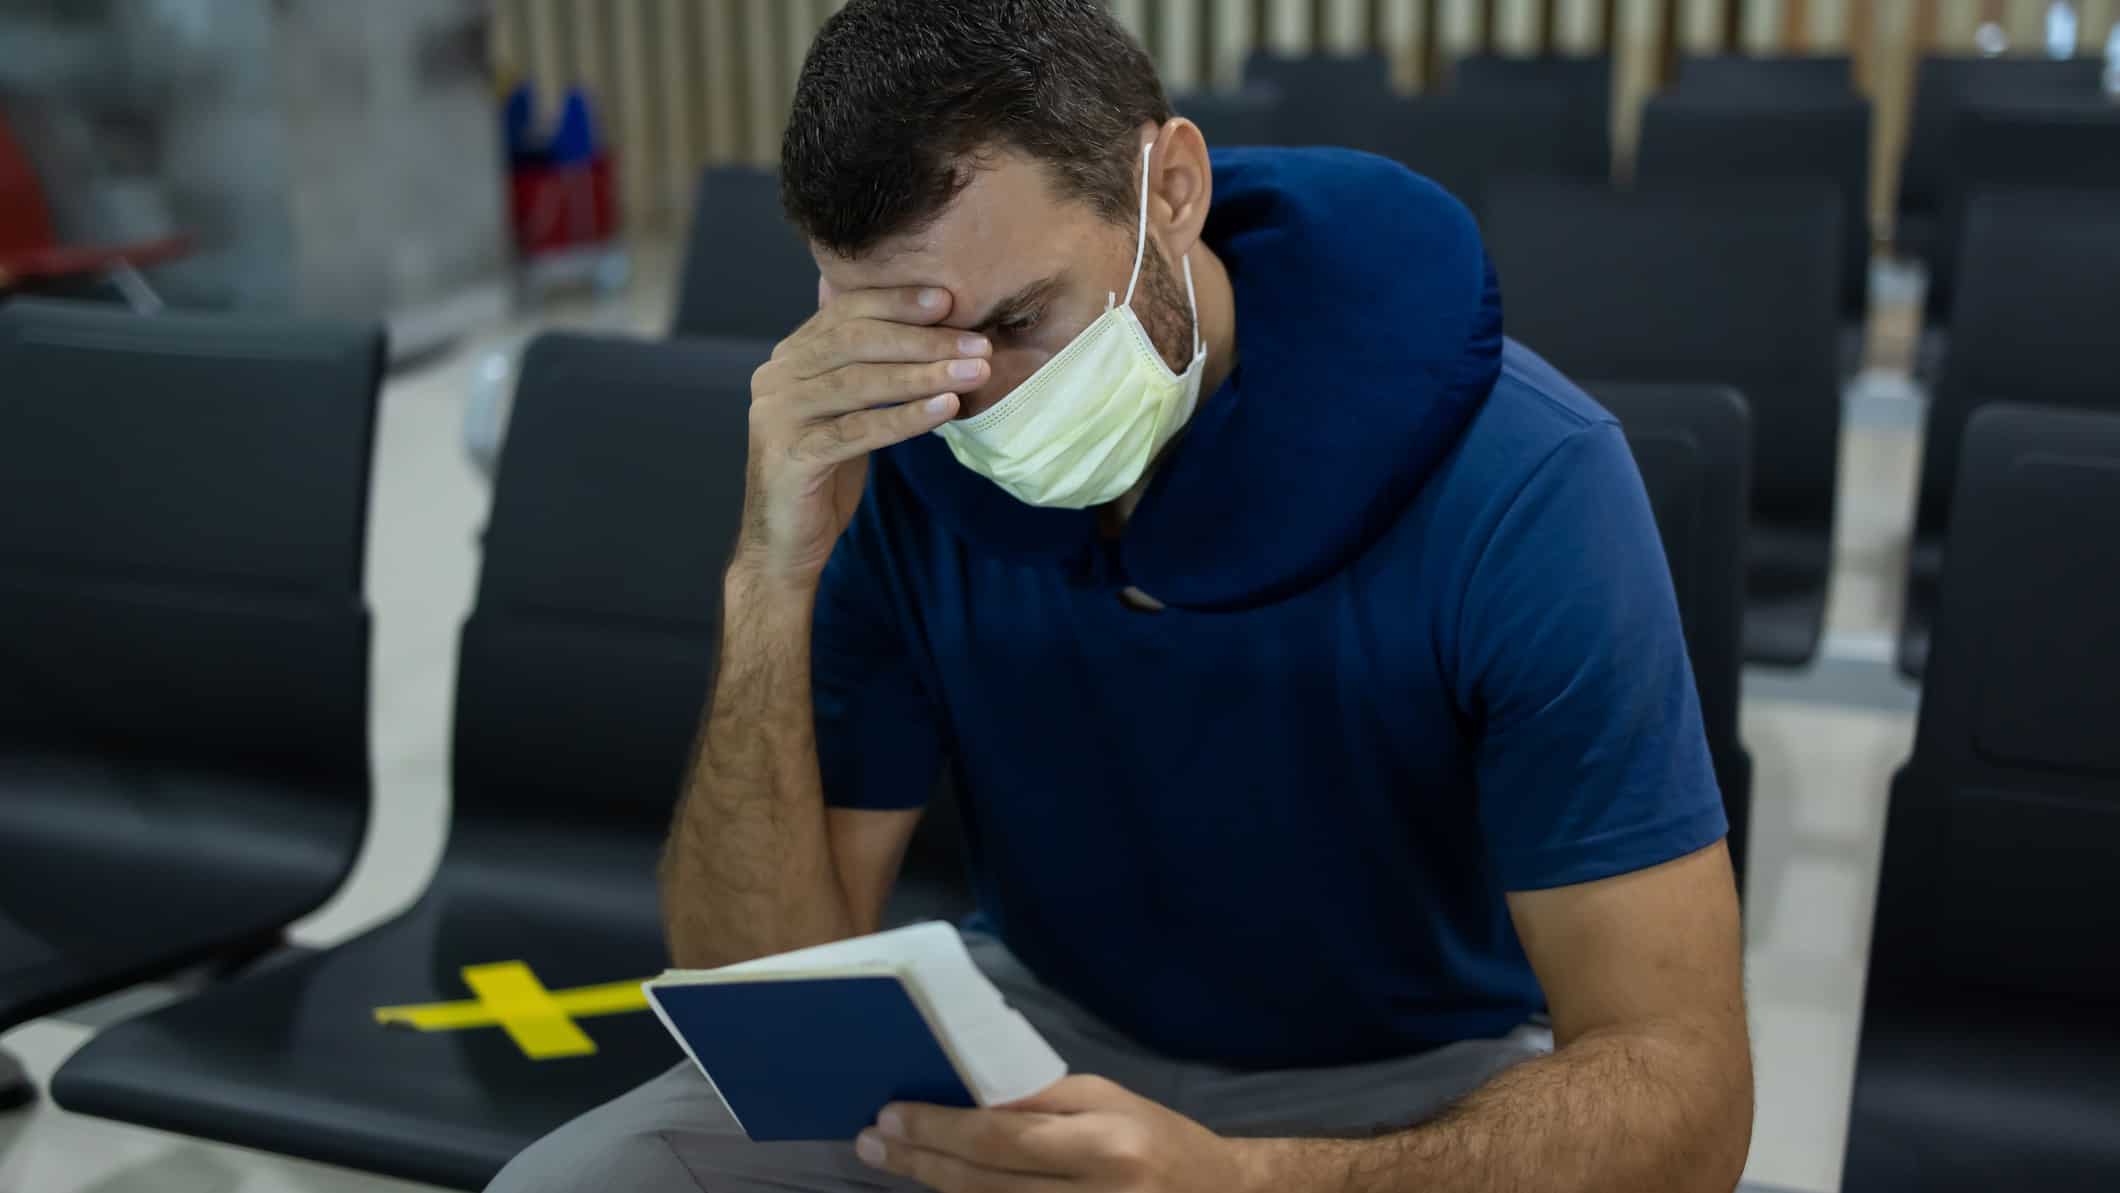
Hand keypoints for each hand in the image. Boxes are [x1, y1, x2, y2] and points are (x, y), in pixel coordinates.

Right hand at [736, 284, 990, 587]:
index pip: (846, 312)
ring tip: (974, 372)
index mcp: (789, 358)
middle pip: (856, 342)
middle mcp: (775, 377)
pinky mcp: (792, 456)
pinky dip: (905, 417)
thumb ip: (866, 369)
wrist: (785, 544)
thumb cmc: (825, 473)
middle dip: (922, 338)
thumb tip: (927, 325)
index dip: (898, 301)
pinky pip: (858, 430)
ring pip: (859, 383)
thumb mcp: (845, 411)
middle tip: (977, 343)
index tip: (949, 300)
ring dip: (924, 375)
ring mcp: (778, 416)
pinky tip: (946, 410)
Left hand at [856, 1074, 1263, 1192]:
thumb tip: (965, 1098)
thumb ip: (1039, 1103)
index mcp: (1106, 1146)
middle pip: (986, 1187)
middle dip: (921, 1162)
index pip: (1003, 1140)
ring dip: (937, 1191)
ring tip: (895, 1163)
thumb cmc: (1159, 1140)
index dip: (939, 1129)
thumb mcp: (1107, 1103)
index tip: (891, 1115)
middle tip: (871, 1141)